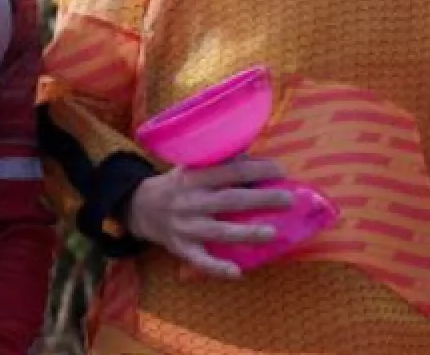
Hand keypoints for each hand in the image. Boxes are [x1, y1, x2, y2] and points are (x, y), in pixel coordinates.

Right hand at [126, 157, 292, 279]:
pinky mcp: (182, 248)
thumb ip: (220, 161)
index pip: (232, 171)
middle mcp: (191, 200)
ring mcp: (186, 226)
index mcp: (196, 176)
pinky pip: (200, 261)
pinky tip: (237, 273)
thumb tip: (255, 157)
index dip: (258, 170)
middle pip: (231, 200)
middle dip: (262, 200)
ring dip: (247, 233)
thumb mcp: (193, 165)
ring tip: (272, 233)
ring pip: (220, 231)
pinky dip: (217, 268)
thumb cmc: (179, 184)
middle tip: (289, 199)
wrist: (141, 207)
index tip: (281, 170)